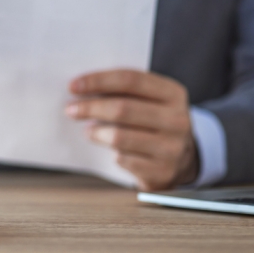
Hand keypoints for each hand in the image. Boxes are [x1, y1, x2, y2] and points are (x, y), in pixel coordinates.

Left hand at [65, 69, 198, 190]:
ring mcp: (172, 148)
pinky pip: (124, 160)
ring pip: (120, 137)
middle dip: (90, 107)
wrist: (183, 159)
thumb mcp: (151, 100)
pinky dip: (111, 153)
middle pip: (122, 108)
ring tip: (88, 130)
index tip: (73, 86)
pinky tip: (108, 150)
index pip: (130, 80)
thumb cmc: (154, 121)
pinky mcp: (162, 172)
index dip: (98, 81)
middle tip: (70, 109)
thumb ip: (125, 90)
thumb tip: (82, 88)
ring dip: (96, 132)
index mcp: (173, 93)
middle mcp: (177, 120)